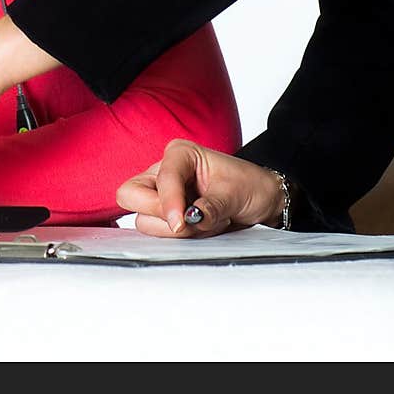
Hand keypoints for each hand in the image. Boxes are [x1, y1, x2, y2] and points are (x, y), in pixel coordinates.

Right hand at [116, 139, 287, 237]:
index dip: (167, 202)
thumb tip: (190, 218)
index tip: (181, 223)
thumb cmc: (249, 186)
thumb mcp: (234, 193)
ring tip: (208, 221)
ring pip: (144, 220)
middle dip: (159, 214)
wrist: (262, 202)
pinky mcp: (165, 217)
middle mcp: (164, 172)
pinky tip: (203, 229)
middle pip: (131, 195)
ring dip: (177, 231)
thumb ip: (211, 207)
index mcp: (180, 155)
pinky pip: (157, 234)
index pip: (160, 179)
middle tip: (188, 222)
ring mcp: (162, 196)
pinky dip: (181, 238)